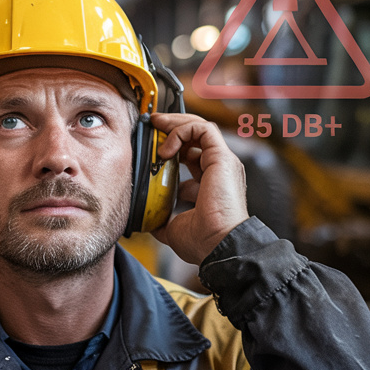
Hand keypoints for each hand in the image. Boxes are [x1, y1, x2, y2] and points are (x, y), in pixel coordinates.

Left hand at [148, 112, 248, 265]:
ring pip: (201, 127)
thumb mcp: (173, 229)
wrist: (218, 245)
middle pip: (196, 137)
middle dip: (172, 127)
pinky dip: (181, 131)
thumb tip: (148, 220)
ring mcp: (222, 163)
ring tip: (157, 126)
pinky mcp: (222, 158)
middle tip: (153, 124)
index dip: (170, 150)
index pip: (191, 158)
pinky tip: (166, 148)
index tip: (151, 152)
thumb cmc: (203, 242)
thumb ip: (162, 220)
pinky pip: (202, 130)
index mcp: (209, 185)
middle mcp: (218, 170)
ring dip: (175, 124)